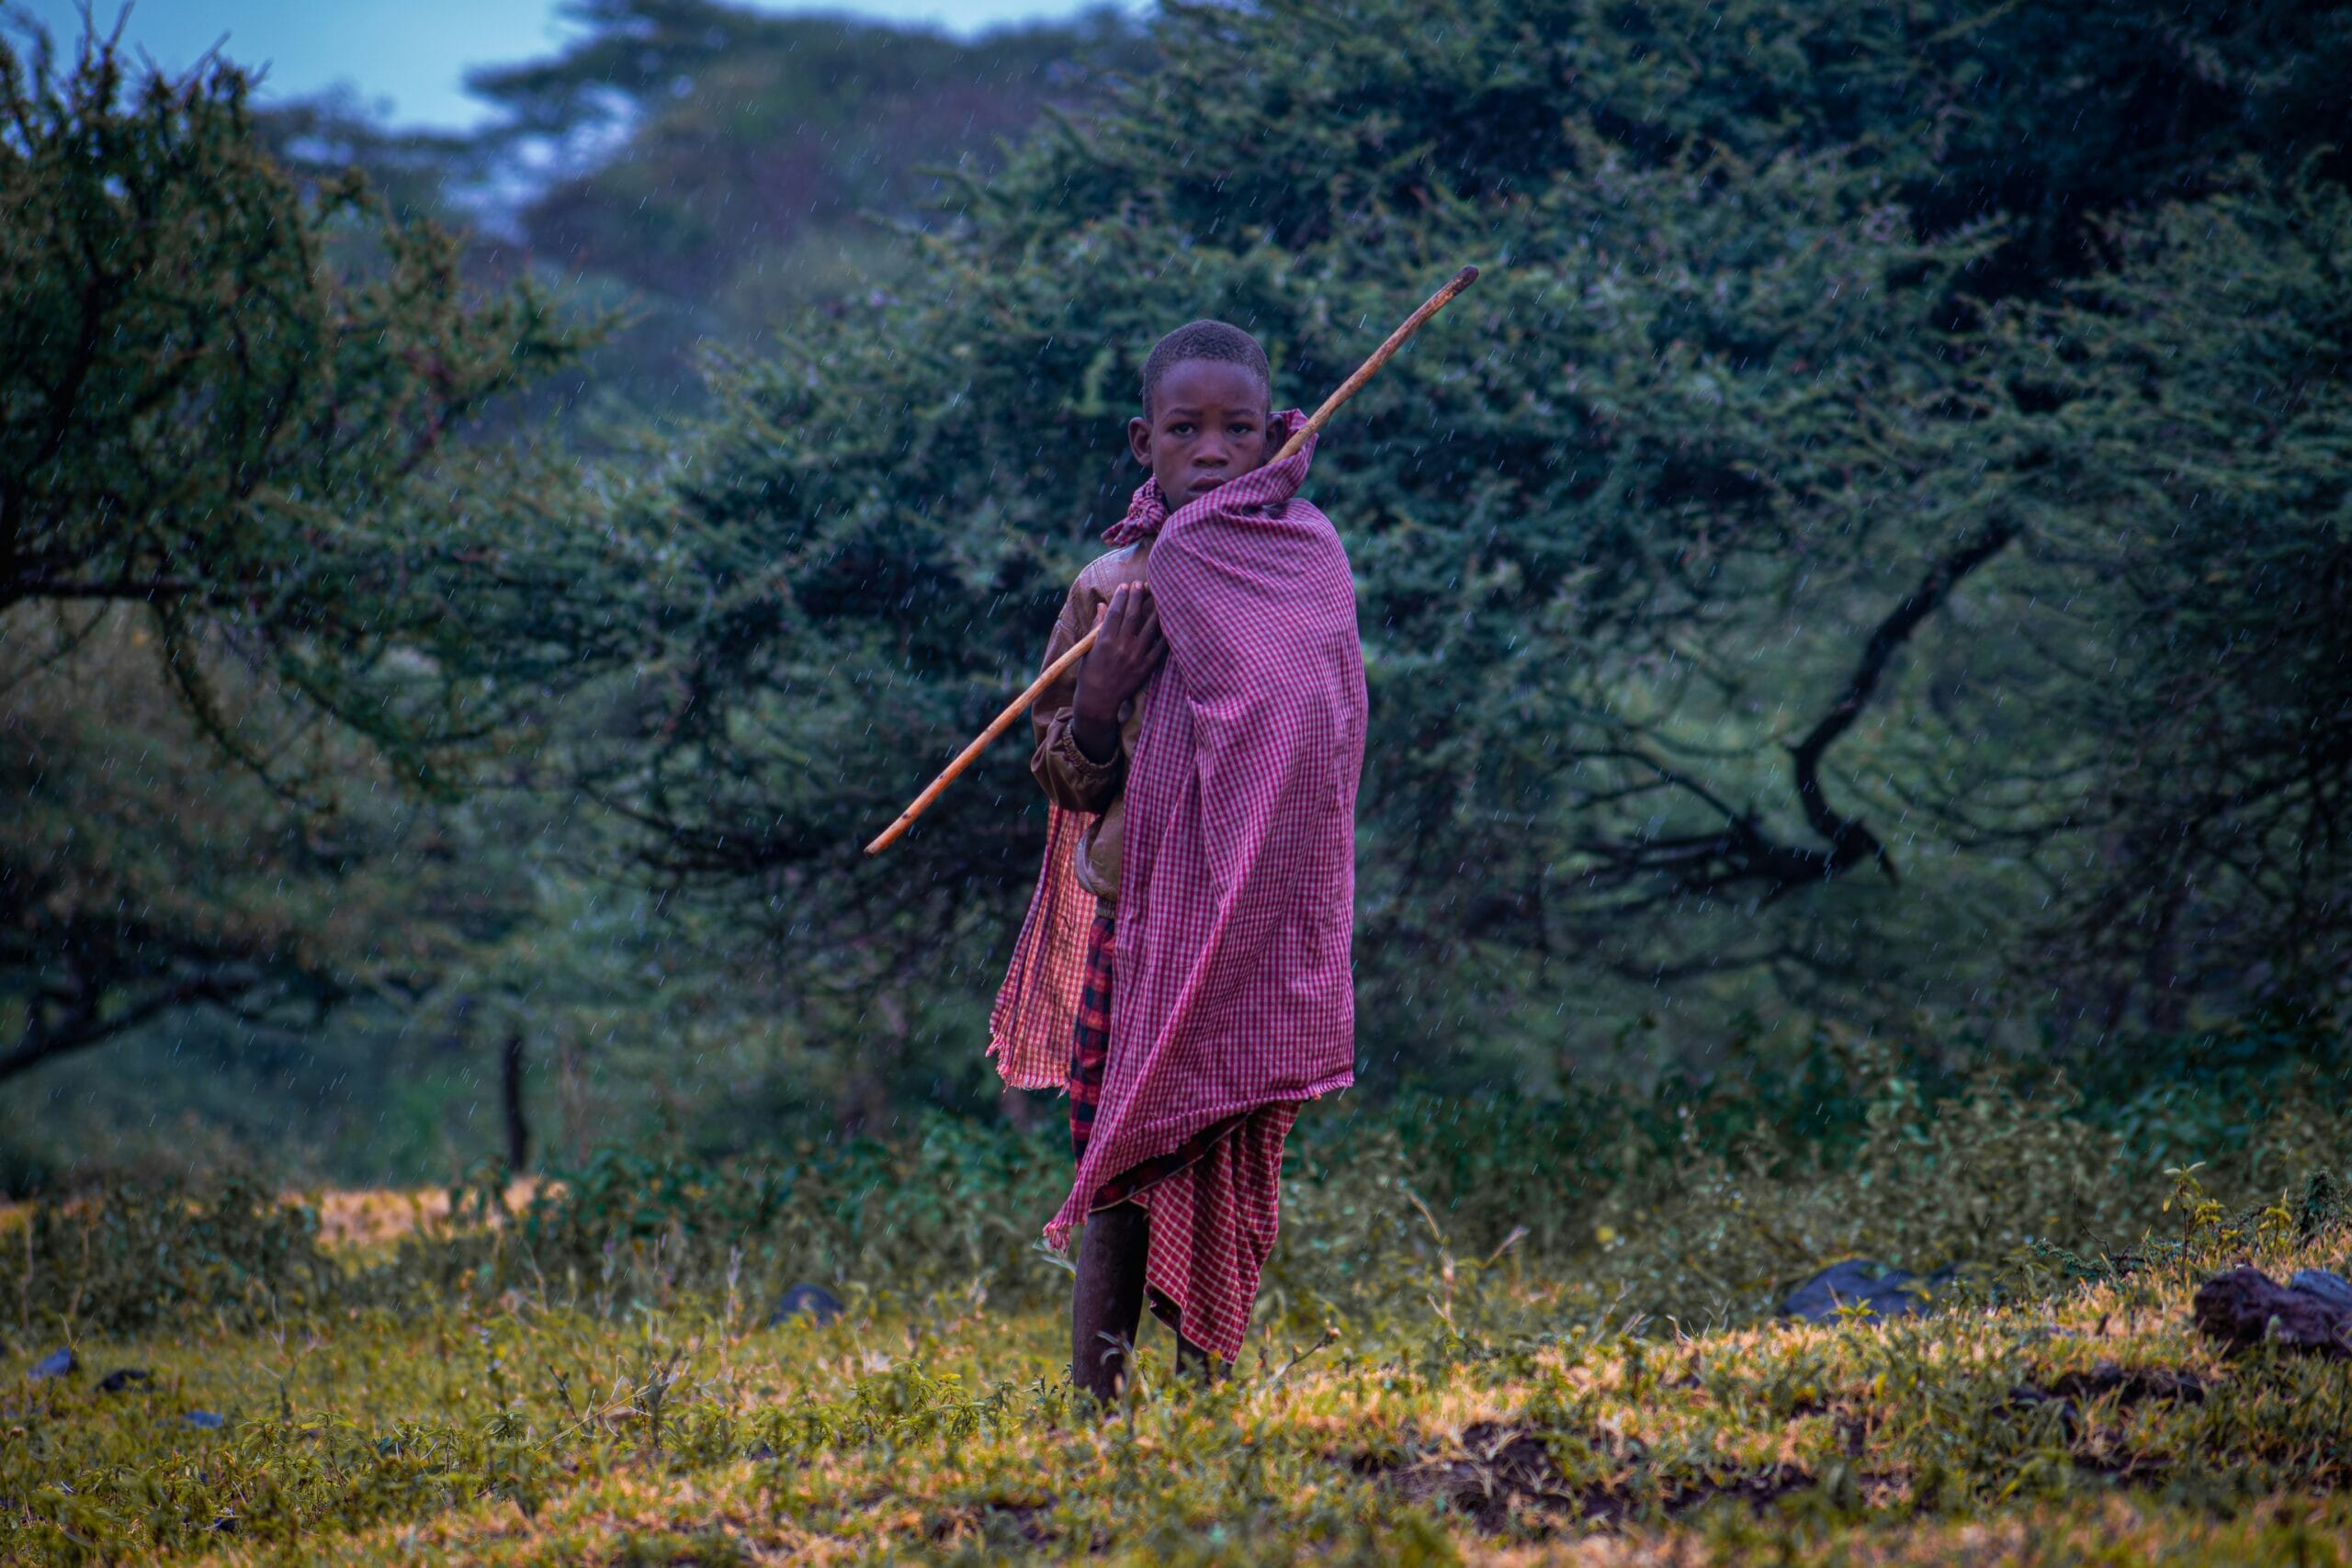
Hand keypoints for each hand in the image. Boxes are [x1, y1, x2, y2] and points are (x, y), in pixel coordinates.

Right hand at [1072, 582, 1164, 762]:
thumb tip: (1102, 605)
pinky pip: (1159, 647)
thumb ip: (1097, 626)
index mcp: (1105, 640)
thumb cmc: (1090, 673)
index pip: (1115, 612)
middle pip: (1133, 616)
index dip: (1122, 597)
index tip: (1126, 586)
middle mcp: (1121, 646)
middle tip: (1141, 584)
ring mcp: (1136, 657)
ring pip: (1149, 628)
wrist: (1099, 701)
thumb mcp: (1089, 648)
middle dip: (1138, 597)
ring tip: (1158, 597)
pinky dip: (1164, 634)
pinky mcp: (1146, 667)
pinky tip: (1167, 621)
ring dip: (1154, 610)